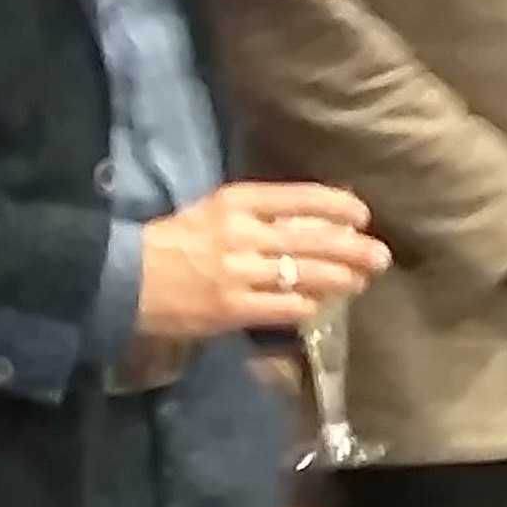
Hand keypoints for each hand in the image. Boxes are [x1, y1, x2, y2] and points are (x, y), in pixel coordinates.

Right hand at [136, 182, 385, 343]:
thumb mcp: (215, 212)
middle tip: (380, 255)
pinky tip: (319, 307)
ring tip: (360, 281)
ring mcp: (237, 272)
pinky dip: (307, 307)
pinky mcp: (231, 308)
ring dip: (340, 278)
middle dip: (353, 248)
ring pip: (304, 274)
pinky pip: (284, 308)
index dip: (338, 206)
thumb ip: (260, 214)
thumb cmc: (174, 241)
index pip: (300, 197)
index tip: (363, 216)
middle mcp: (241, 233)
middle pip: (312, 238)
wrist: (126, 278)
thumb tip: (315, 221)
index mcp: (237, 201)